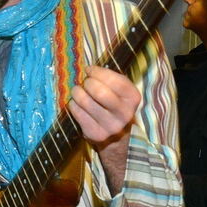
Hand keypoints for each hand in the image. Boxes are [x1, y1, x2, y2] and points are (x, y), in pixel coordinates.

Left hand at [68, 66, 140, 193]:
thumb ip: (109, 79)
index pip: (114, 80)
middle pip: (99, 92)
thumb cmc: (114, 106)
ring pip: (85, 102)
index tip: (89, 70)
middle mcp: (125, 114)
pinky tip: (76, 104)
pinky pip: (78, 113)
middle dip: (87, 83)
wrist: (116, 137)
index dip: (97, 72)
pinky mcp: (96, 134)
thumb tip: (88, 69)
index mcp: (133, 98)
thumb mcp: (120, 92)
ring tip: (77, 92)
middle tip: (85, 83)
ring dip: (77, 92)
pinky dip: (73, 105)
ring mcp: (111, 126)